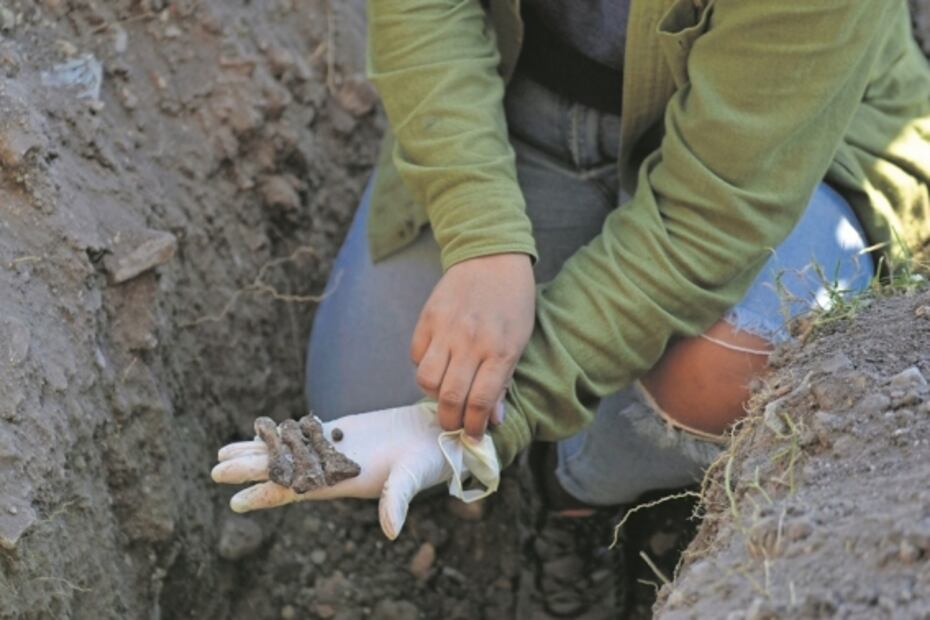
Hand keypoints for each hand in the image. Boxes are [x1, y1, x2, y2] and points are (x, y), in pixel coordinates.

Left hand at [211, 404, 497, 539]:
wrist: (436, 439)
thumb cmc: (427, 461)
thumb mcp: (411, 479)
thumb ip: (397, 501)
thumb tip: (391, 531)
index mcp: (341, 482)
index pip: (296, 491)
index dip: (267, 495)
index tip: (236, 502)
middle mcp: (330, 469)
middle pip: (282, 470)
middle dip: (249, 469)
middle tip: (214, 470)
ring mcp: (332, 449)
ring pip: (286, 451)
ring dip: (256, 450)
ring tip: (222, 451)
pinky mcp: (340, 431)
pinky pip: (302, 434)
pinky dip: (280, 433)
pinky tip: (261, 431)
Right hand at [411, 253, 534, 439]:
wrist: (491, 256)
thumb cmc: (513, 301)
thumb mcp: (519, 341)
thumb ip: (503, 381)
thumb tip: (492, 419)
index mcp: (500, 350)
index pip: (480, 402)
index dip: (473, 427)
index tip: (472, 437)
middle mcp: (471, 342)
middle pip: (449, 397)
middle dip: (450, 421)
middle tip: (453, 426)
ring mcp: (446, 329)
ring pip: (425, 379)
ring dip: (433, 394)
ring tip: (445, 392)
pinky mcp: (427, 318)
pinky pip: (416, 355)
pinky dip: (423, 366)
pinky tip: (437, 363)